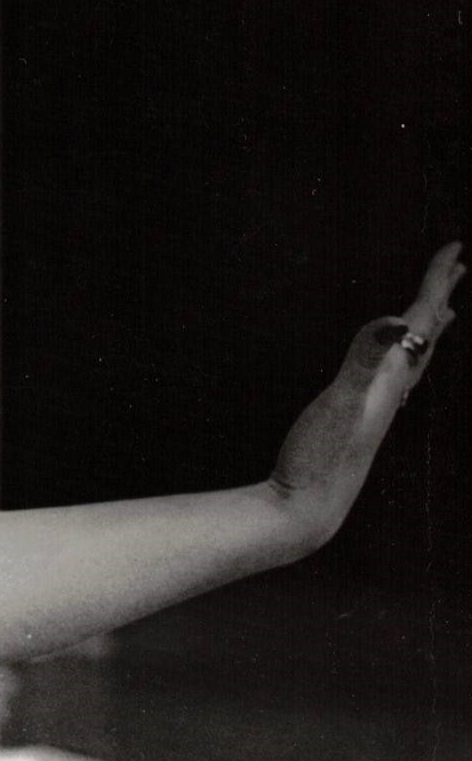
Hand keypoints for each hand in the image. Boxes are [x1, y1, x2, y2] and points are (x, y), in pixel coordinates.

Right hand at [267, 241, 461, 547]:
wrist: (304, 512)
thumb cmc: (319, 461)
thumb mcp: (340, 404)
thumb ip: (366, 360)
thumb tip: (398, 320)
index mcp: (390, 379)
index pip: (421, 321)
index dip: (436, 283)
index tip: (455, 248)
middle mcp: (390, 392)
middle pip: (426, 337)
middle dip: (439, 299)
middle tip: (457, 269)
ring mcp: (375, 410)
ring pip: (414, 359)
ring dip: (427, 331)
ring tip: (440, 315)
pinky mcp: (357, 422)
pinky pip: (391, 379)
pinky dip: (401, 361)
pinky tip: (394, 371)